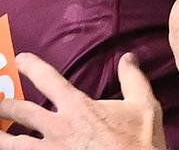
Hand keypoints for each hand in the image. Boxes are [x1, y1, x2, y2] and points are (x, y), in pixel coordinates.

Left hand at [0, 52, 166, 149]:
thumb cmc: (139, 141)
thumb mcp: (144, 105)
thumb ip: (133, 79)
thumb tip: (128, 58)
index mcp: (78, 108)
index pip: (49, 80)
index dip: (32, 67)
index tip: (20, 59)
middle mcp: (59, 129)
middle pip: (20, 112)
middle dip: (3, 106)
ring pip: (13, 144)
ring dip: (0, 137)